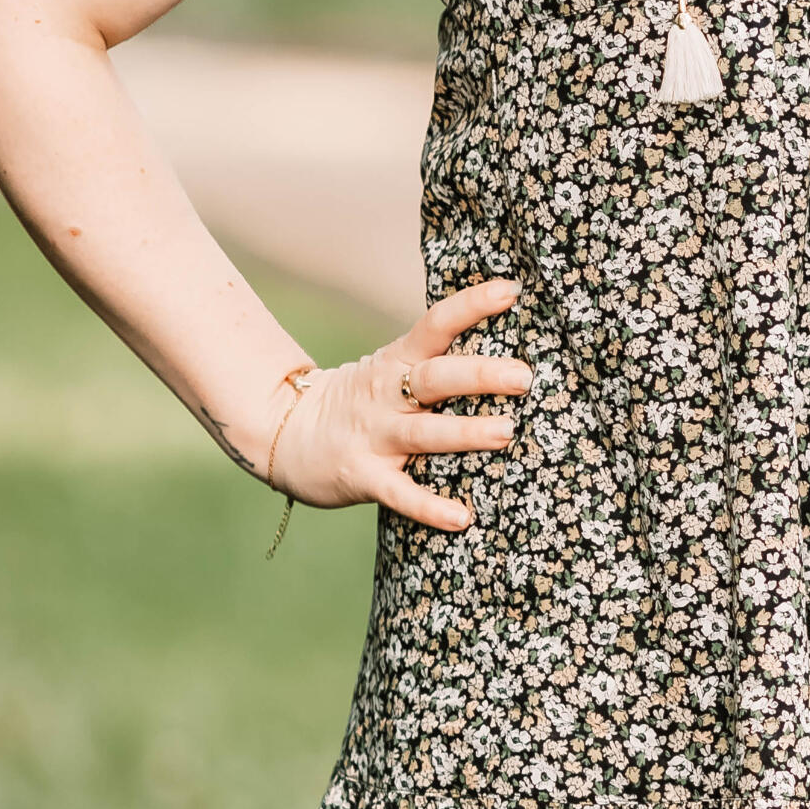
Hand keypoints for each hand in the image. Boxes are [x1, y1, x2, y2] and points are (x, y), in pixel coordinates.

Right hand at [263, 278, 529, 531]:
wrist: (286, 434)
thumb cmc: (360, 401)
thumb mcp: (390, 369)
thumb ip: (435, 361)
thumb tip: (504, 349)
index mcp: (395, 361)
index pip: (435, 325)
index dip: (471, 305)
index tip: (510, 290)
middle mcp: (385, 394)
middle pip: (433, 379)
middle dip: (479, 375)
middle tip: (523, 377)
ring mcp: (374, 436)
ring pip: (422, 434)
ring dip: (465, 433)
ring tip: (506, 432)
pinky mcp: (363, 476)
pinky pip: (400, 494)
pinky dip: (429, 507)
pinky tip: (461, 518)